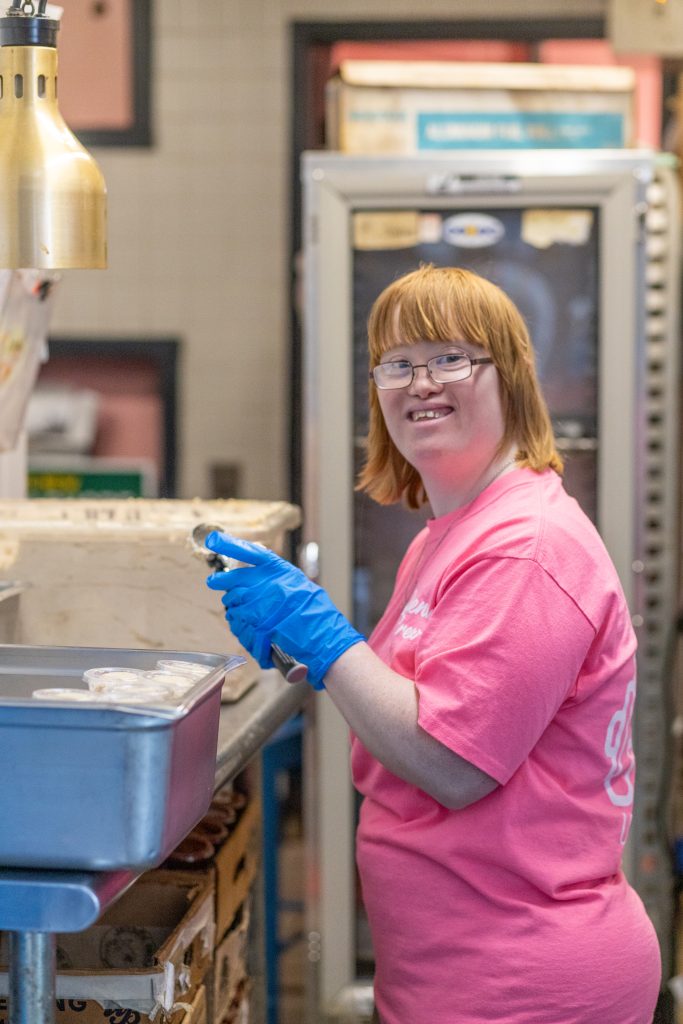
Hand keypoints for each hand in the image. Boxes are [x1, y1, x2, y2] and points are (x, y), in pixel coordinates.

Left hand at [205, 533, 363, 689]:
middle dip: (226, 587)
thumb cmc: (313, 611)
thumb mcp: (297, 582)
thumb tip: (248, 578)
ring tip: (252, 618)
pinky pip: (237, 627)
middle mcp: (265, 586)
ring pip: (232, 607)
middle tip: (225, 589)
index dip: (228, 545)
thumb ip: (273, 577)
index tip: (212, 540)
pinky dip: (242, 630)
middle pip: (232, 583)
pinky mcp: (254, 628)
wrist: (323, 637)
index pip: (248, 552)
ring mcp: (258, 608)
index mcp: (278, 571)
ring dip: (237, 612)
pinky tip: (255, 632)